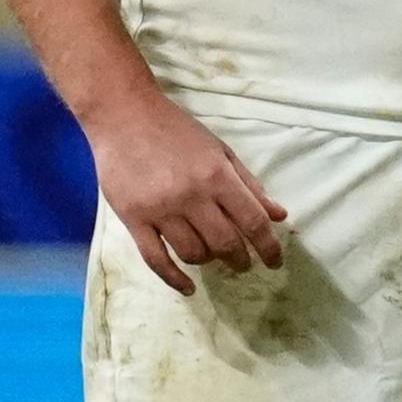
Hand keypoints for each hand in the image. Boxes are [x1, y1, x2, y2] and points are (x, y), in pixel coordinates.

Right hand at [87, 95, 285, 295]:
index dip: (268, 247)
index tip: (274, 262)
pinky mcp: (133, 219)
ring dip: (208, 261)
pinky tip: (187, 287)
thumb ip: (249, 184)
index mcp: (217, 175)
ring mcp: (160, 210)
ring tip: (211, 256)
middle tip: (243, 264)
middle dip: (240, 260)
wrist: (123, 115)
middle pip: (225, 243)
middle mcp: (192, 196)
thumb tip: (278, 215)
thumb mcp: (220, 150)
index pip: (252, 221)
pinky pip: (156, 260)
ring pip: (193, 254)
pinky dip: (174, 279)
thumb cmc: (175, 130)